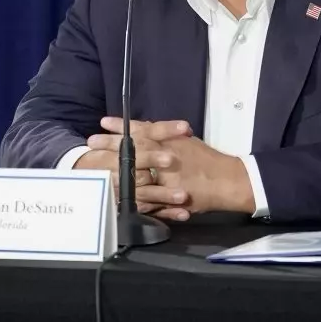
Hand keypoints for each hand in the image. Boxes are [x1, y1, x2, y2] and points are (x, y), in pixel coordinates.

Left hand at [90, 117, 254, 219]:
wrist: (229, 181)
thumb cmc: (208, 160)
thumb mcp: (187, 143)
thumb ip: (167, 136)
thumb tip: (148, 127)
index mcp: (169, 143)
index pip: (141, 132)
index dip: (121, 127)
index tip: (103, 122)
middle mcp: (165, 159)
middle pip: (132, 151)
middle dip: (111, 146)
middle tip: (91, 142)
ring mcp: (166, 180)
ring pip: (135, 174)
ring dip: (115, 171)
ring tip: (98, 170)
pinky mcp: (169, 198)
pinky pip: (147, 199)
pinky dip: (132, 199)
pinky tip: (115, 198)